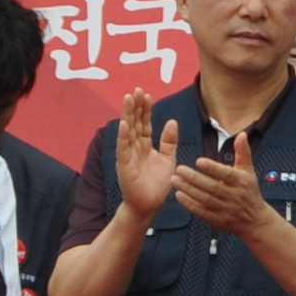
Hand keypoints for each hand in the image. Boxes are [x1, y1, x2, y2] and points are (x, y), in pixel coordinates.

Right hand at [112, 89, 181, 220]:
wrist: (149, 205)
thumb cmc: (157, 184)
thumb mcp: (168, 159)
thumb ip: (169, 141)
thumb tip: (171, 121)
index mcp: (145, 145)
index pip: (144, 123)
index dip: (145, 109)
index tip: (146, 94)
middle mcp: (134, 147)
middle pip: (134, 122)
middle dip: (135, 106)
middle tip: (137, 90)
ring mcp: (128, 155)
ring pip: (127, 131)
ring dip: (127, 115)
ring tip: (128, 99)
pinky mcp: (125, 166)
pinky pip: (123, 149)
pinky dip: (123, 136)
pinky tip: (124, 124)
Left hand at [169, 128, 268, 237]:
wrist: (255, 220)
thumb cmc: (249, 191)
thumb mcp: (248, 170)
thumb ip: (243, 152)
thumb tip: (241, 134)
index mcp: (241, 182)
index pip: (226, 174)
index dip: (213, 168)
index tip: (199, 161)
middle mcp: (234, 196)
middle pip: (213, 187)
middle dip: (195, 179)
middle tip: (179, 169)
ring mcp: (226, 209)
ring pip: (205, 199)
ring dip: (189, 190)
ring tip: (174, 180)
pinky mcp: (218, 220)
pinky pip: (202, 212)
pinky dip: (190, 204)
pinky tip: (179, 196)